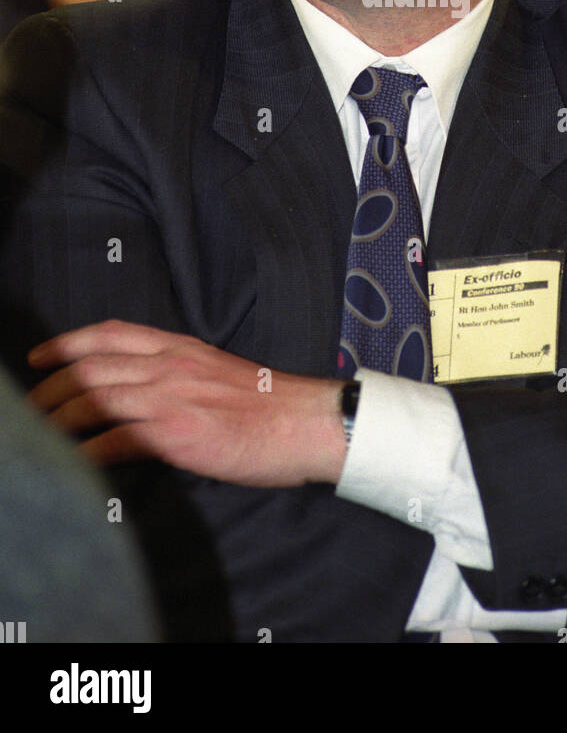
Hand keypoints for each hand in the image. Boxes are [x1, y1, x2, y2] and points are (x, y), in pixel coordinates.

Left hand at [27, 320, 346, 486]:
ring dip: (59, 418)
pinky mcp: (177, 434)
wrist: (306, 422)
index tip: (39, 356)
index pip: (111, 333)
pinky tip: (75, 463)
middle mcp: (171, 365)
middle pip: (93, 366)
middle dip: (52, 386)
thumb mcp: (217, 373)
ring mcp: (172, 397)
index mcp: (181, 348)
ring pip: (96, 398)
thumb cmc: (270, 405)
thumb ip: (179, 376)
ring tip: (41, 433)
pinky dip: (88, 452)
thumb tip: (145, 394)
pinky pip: (116, 439)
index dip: (68, 342)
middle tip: (30, 405)